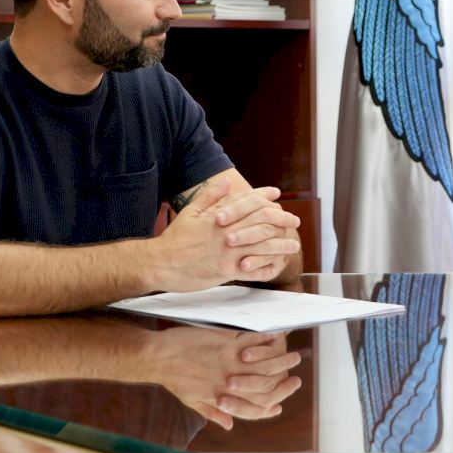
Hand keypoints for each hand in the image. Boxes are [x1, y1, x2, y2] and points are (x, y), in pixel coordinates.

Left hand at [144, 326, 301, 429]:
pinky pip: (253, 342)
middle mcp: (229, 383)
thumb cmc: (172, 378)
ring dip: (282, 361)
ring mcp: (229, 362)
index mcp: (222, 398)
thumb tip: (230, 426)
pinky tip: (276, 337)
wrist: (157, 357)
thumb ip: (214, 414)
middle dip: (284, 385)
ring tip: (294, 356)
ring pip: (265, 365)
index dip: (271, 407)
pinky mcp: (225, 343)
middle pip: (266, 387)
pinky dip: (267, 340)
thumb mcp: (192, 402)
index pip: (254, 409)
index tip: (281, 404)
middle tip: (296, 379)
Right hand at [155, 185, 300, 289]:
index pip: (247, 201)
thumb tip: (226, 181)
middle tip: (293, 220)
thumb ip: (210, 197)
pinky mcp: (225, 271)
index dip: (264, 197)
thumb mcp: (190, 212)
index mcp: (218, 216)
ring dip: (280, 244)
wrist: (158, 263)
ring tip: (293, 244)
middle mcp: (226, 232)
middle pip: (261, 221)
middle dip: (281, 219)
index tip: (277, 196)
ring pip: (262, 245)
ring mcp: (227, 252)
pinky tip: (276, 265)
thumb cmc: (173, 240)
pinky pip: (252, 269)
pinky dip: (266, 267)